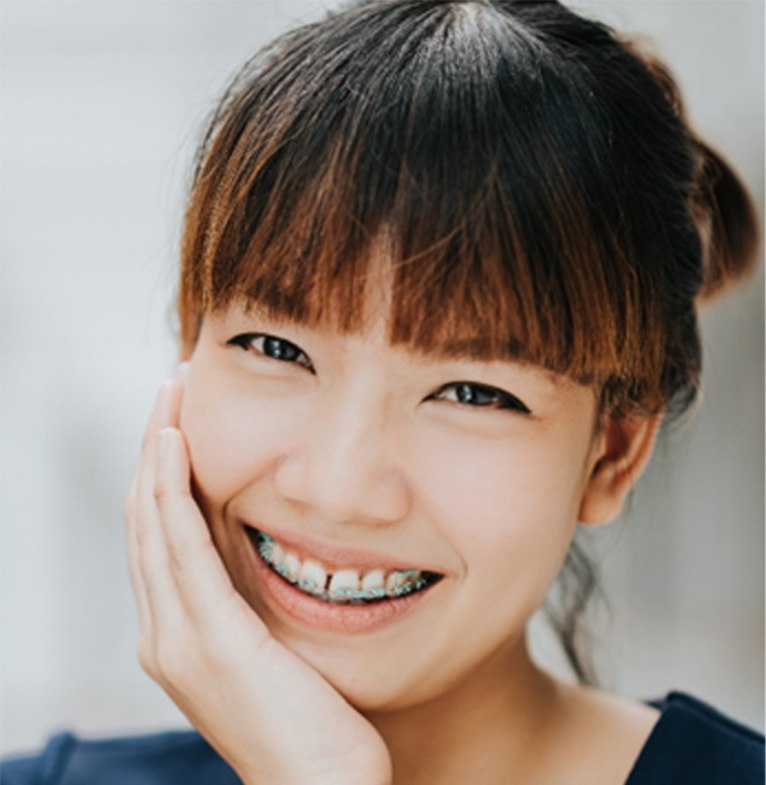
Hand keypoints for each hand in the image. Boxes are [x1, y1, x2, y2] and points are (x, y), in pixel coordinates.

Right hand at [124, 374, 391, 784]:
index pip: (158, 534)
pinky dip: (171, 490)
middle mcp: (163, 632)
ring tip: (171, 395)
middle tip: (172, 387)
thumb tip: (258, 544)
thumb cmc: (311, 724)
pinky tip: (176, 445)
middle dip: (156, 446)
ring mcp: (177, 638)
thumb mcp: (273, 644)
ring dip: (159, 452)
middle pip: (144, 518)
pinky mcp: (209, 640)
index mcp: (178, 633)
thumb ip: (252, 597)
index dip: (162, 471)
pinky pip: (180, 547)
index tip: (180, 417)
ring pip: (151, 522)